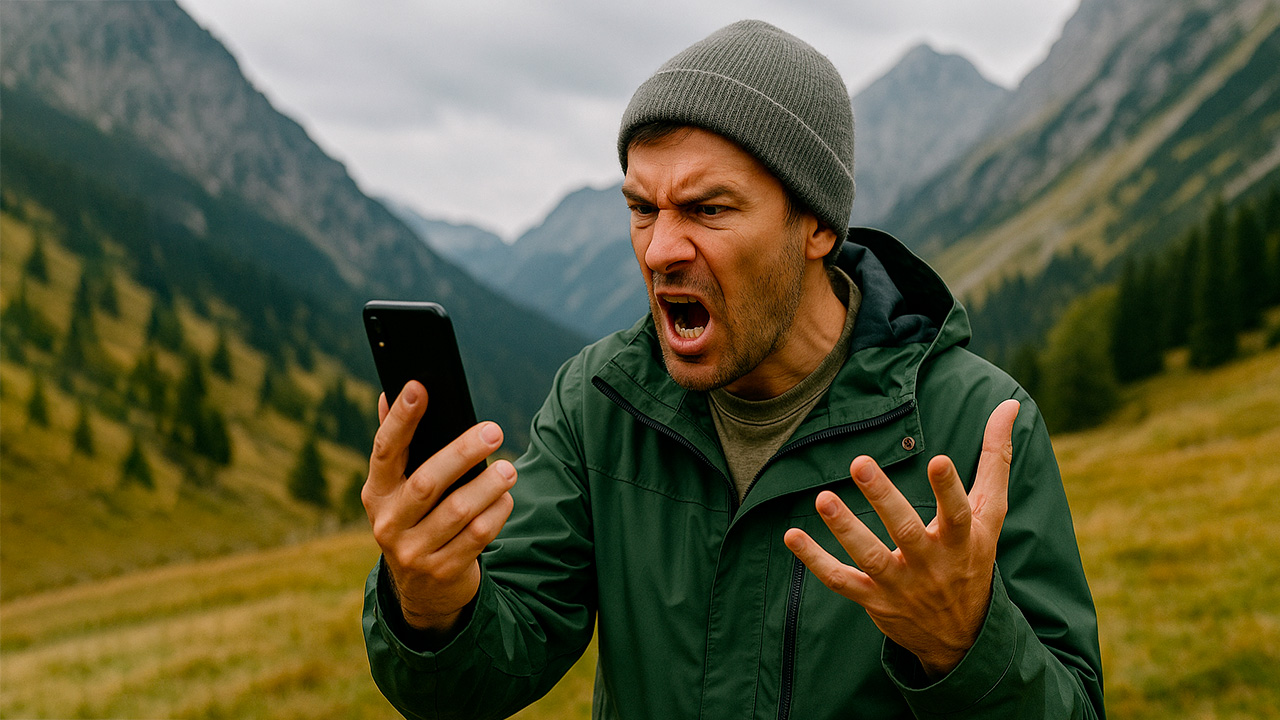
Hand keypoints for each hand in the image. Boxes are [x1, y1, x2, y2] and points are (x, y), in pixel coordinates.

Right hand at [362, 380, 516, 634]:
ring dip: (488, 486)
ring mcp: (414, 551)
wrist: (423, 590)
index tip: (419, 386)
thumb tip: (388, 392)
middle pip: (427, 483)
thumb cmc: (416, 519)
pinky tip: (506, 498)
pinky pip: (477, 536)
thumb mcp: (398, 489)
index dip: (401, 418)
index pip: (385, 449)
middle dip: (462, 453)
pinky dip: (496, 513)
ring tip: (509, 469)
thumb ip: (397, 445)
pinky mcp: (443, 571)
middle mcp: (388, 523)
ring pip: (458, 513)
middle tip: (494, 430)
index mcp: (375, 493)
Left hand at [783, 399, 1019, 677]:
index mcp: (962, 539)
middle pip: (906, 531)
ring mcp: (901, 584)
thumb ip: (995, 459)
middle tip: (860, 463)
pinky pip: (841, 581)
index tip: (937, 459)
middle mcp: (931, 563)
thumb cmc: (973, 558)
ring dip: (845, 528)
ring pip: (870, 557)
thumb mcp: (989, 515)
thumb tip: (1010, 403)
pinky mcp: (874, 600)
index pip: (958, 513)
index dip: (948, 488)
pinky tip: (791, 535)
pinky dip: (815, 561)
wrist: (962, 636)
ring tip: (823, 497)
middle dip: (884, 499)